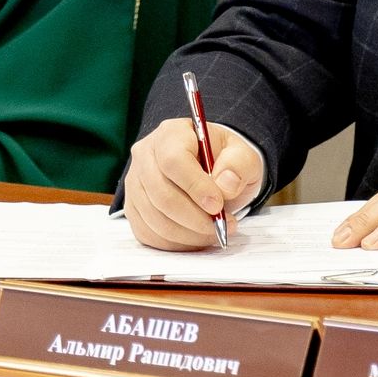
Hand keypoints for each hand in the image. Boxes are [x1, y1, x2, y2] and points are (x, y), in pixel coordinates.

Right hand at [122, 117, 264, 250]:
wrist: (212, 169)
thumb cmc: (224, 160)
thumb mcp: (243, 155)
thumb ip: (239, 165)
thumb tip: (225, 185)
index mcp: (171, 134)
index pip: (173, 161)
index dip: (195, 187)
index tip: (218, 205)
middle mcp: (145, 156)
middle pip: (161, 194)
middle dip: (195, 218)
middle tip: (222, 225)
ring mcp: (135, 183)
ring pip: (155, 218)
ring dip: (188, 233)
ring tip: (215, 231)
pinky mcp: (134, 208)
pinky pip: (149, 234)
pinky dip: (176, 242)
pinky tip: (197, 237)